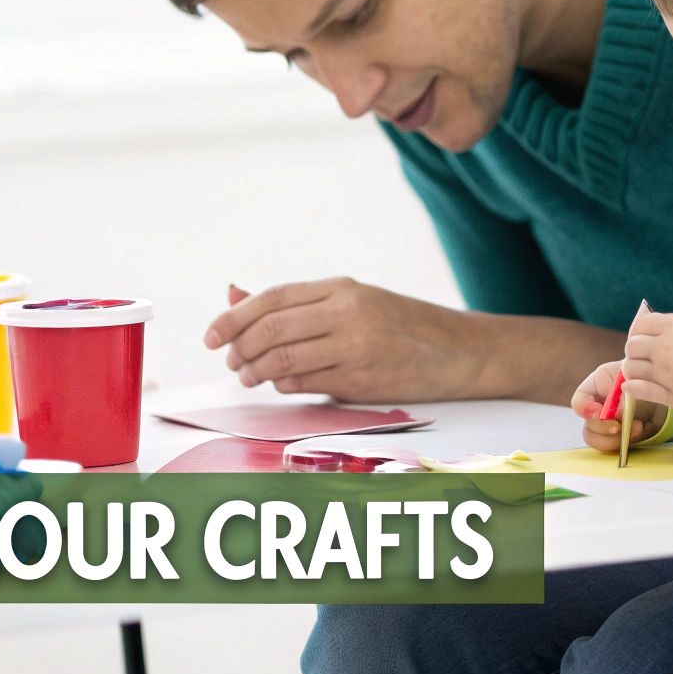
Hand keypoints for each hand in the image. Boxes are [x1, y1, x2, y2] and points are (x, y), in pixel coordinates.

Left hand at [205, 279, 483, 402]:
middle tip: (231, 360)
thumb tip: (234, 297)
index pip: (272, 299)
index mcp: (342, 289)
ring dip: (256, 371)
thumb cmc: (403, 327)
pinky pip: (306, 383)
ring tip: (249, 376)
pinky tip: (281, 383)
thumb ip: (298, 305)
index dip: (234, 318)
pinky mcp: (362, 380)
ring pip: (282, 359)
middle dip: (239, 348)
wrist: (460, 352)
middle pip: (271, 329)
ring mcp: (355, 347)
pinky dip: (284, 385)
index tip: (212, 336)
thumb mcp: (353, 303)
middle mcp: (348, 313)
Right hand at [571, 360, 662, 452]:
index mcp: (597, 386)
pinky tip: (641, 428)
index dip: (586, 409)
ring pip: (598, 441)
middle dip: (603, 428)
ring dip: (615, 438)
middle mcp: (599, 407)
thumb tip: (617, 415)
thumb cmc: (649, 376)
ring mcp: (608, 424)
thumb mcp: (637, 379)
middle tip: (618, 426)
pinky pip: (615, 446)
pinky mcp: (620, 436)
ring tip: (636, 427)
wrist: (667, 389)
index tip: (600, 413)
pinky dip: (627, 441)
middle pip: (588, 426)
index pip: (579, 401)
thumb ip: (625, 395)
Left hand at [621, 313, 672, 422]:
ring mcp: (666, 372)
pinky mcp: (671, 396)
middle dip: (636, 352)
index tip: (645, 341)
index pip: (641, 325)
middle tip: (645, 360)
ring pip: (631, 368)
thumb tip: (654, 329)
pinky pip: (638, 390)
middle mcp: (666, 347)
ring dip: (633, 371)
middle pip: (632, 346)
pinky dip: (632, 388)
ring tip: (643, 374)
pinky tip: (634, 387)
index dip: (640, 333)